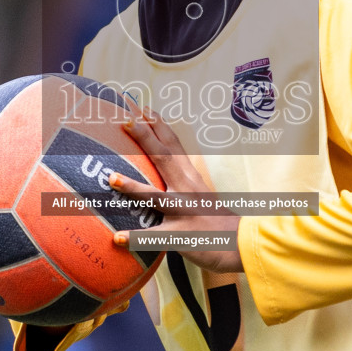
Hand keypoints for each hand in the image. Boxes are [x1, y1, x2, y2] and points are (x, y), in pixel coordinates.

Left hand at [109, 107, 242, 273]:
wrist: (240, 243)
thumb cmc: (216, 219)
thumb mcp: (200, 193)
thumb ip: (181, 181)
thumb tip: (162, 169)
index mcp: (190, 178)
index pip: (173, 146)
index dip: (158, 125)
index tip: (142, 107)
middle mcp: (187, 190)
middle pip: (164, 159)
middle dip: (145, 138)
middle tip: (125, 120)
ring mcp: (183, 212)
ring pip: (155, 197)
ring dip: (132, 187)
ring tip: (111, 178)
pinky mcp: (181, 235)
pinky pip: (155, 238)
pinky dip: (136, 238)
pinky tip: (117, 238)